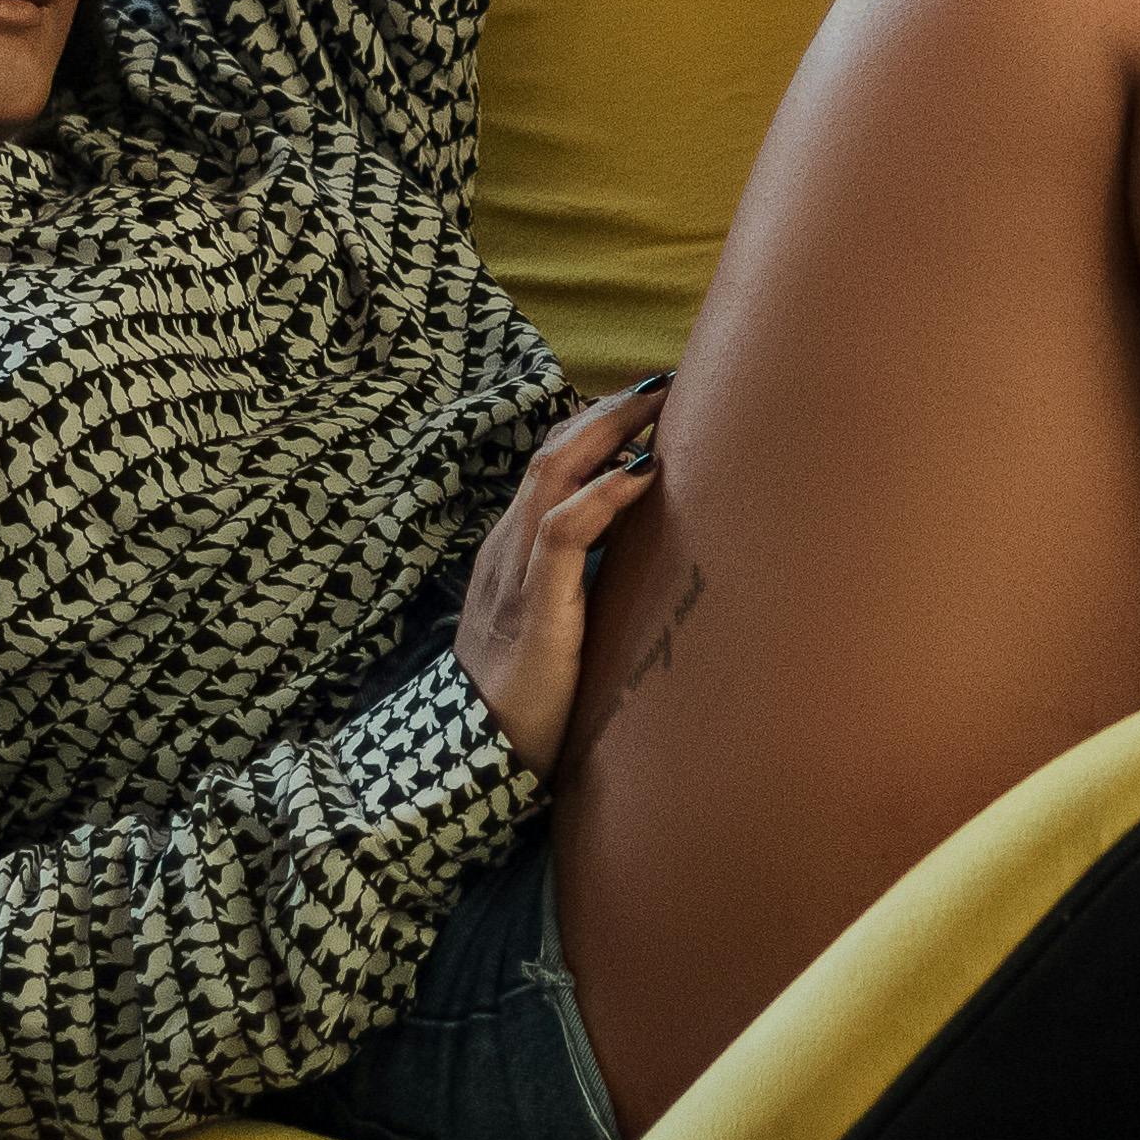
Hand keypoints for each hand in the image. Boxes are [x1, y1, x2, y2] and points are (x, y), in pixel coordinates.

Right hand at [454, 379, 664, 777]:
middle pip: (551, 453)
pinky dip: (603, 497)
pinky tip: (642, 475)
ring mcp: (516, 573)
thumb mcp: (553, 626)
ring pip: (553, 474)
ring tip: (658, 406)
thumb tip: (632, 558)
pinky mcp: (536, 605)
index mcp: (509, 553)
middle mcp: (506, 549)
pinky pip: (564, 532)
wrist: (479, 756)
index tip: (643, 402)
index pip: (548, 468)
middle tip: (660, 382)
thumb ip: (577, 587)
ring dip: (607, 433)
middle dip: (605, 412)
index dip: (592, 428)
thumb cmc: (525, 699)